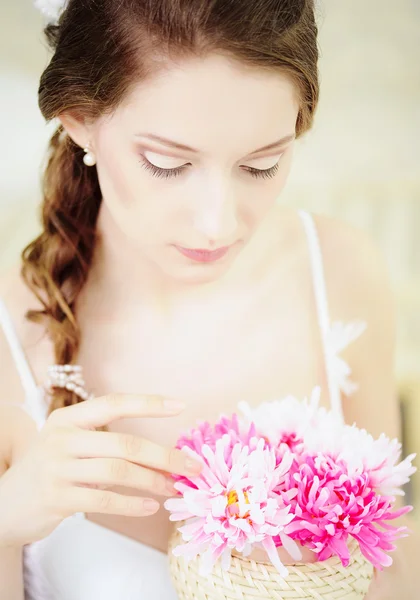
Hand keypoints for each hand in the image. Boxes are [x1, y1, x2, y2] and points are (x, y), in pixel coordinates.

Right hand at [0, 394, 200, 548]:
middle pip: (124, 443)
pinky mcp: (57, 497)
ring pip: (118, 472)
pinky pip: (104, 499)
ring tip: (173, 488)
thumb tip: (160, 453)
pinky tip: (150, 506)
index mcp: (68, 418)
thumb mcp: (68, 445)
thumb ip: (104, 442)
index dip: (148, 403)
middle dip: (164, 456)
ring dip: (153, 481)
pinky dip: (132, 504)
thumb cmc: (49, 471)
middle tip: (191, 466)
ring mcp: (57, 468)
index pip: (114, 403)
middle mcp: (62, 438)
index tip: (180, 405)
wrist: (4, 504)